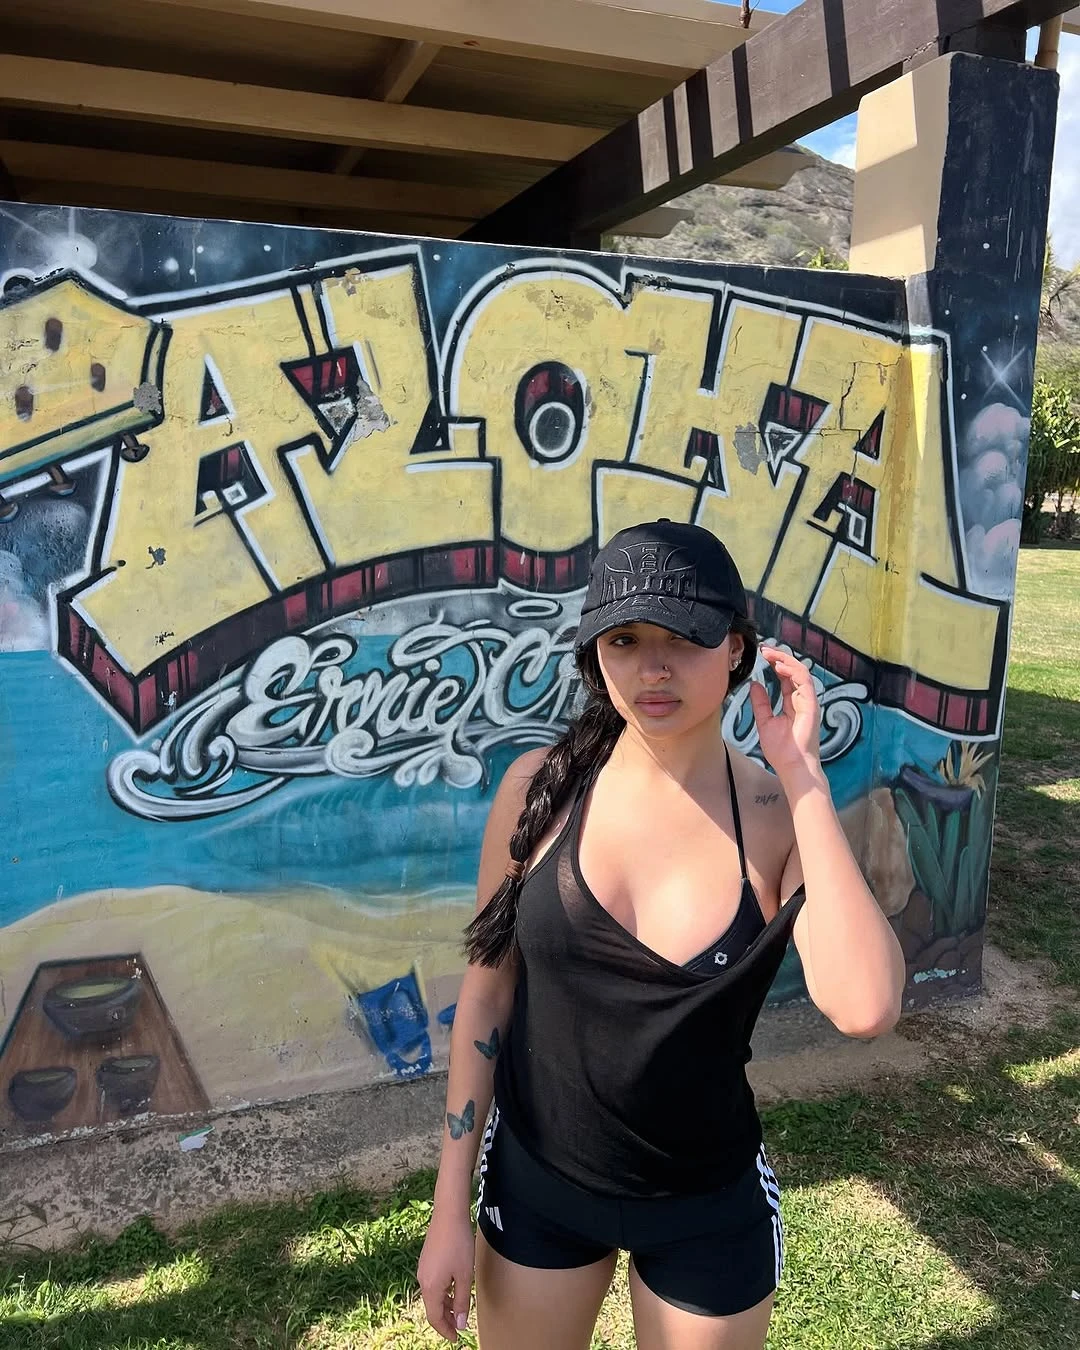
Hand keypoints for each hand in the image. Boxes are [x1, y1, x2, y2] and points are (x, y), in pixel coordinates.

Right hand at [417, 1208, 475, 1342]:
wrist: (449, 1214)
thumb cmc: (458, 1244)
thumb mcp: (464, 1275)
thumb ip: (462, 1301)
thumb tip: (461, 1323)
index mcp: (430, 1287)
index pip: (435, 1317)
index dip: (446, 1330)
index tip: (456, 1338)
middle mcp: (423, 1280)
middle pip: (432, 1307)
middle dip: (446, 1319)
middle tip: (460, 1327)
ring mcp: (423, 1269)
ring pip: (433, 1295)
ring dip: (446, 1305)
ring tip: (460, 1310)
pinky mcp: (427, 1260)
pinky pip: (433, 1283)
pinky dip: (443, 1292)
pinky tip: (455, 1289)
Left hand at [748, 645, 823, 785]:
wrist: (791, 765)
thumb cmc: (781, 750)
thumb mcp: (764, 721)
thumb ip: (761, 703)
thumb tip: (755, 684)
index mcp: (792, 703)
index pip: (785, 677)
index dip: (775, 664)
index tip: (762, 655)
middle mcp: (802, 700)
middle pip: (794, 671)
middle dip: (780, 657)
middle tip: (765, 648)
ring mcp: (808, 701)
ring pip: (801, 672)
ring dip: (785, 660)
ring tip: (770, 653)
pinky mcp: (811, 705)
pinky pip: (805, 682)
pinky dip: (792, 671)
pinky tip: (779, 666)